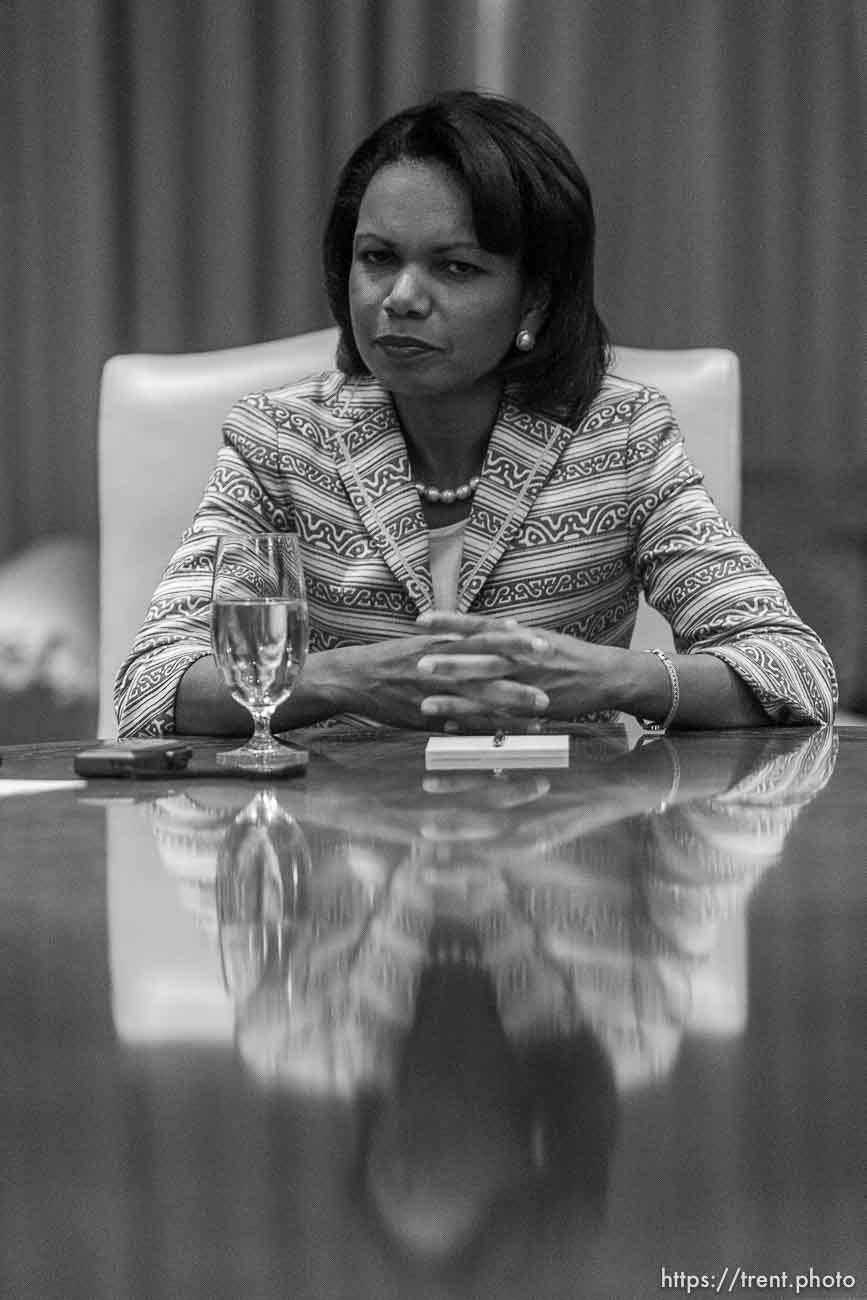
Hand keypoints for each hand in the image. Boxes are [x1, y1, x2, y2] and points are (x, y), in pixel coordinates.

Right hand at [322, 632, 545, 729]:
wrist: (356, 676)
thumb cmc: (395, 657)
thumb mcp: (430, 638)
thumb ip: (464, 636)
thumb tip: (500, 628)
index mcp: (444, 642)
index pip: (487, 640)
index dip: (517, 644)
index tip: (545, 645)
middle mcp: (441, 665)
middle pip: (487, 675)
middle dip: (520, 683)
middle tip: (551, 690)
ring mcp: (433, 692)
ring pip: (477, 704)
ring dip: (509, 713)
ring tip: (539, 720)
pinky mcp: (425, 716)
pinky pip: (458, 726)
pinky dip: (483, 733)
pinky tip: (505, 741)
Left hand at [414, 611, 624, 726]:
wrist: (607, 676)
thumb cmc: (573, 655)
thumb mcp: (543, 637)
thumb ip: (518, 633)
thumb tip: (500, 622)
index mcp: (521, 636)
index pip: (480, 625)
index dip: (451, 622)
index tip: (422, 619)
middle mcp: (522, 657)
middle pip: (480, 658)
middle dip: (449, 661)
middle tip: (418, 662)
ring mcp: (528, 684)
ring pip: (487, 691)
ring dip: (456, 697)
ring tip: (425, 702)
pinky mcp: (535, 708)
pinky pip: (502, 717)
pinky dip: (478, 722)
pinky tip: (454, 727)